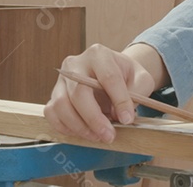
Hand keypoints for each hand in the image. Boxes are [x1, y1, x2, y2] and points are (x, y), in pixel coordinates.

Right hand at [44, 43, 158, 142]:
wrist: (112, 73)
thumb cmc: (126, 76)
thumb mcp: (141, 79)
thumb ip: (136, 94)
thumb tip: (120, 115)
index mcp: (99, 54)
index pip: (108, 77)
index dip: (119, 100)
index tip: (127, 119)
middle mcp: (76, 64)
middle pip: (79, 92)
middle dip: (94, 119)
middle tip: (109, 135)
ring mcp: (62, 79)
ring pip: (61, 105)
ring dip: (79, 126)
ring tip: (97, 136)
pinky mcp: (55, 94)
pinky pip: (51, 113)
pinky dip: (65, 127)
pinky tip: (82, 133)